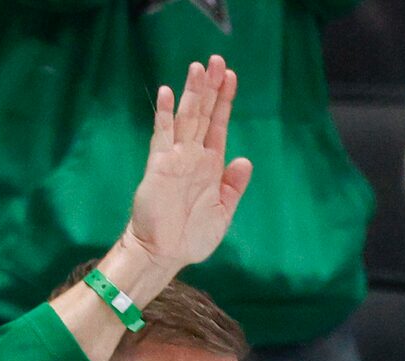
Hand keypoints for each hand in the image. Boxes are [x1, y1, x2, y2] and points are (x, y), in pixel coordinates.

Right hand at [119, 57, 253, 278]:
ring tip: (199, 68)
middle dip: (211, 88)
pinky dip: (166, 115)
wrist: (165, 254)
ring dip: (193, 93)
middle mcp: (193, 156)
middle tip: (217, 60)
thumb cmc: (192, 237)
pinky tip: (169, 94)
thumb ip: (233, 186)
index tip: (231, 76)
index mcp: (210, 165)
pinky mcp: (159, 166)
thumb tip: (245, 160)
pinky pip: (162, 136)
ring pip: (186, 118)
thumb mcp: (223, 212)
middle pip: (204, 114)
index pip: (219, 125)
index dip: (225, 101)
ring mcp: (176, 158)